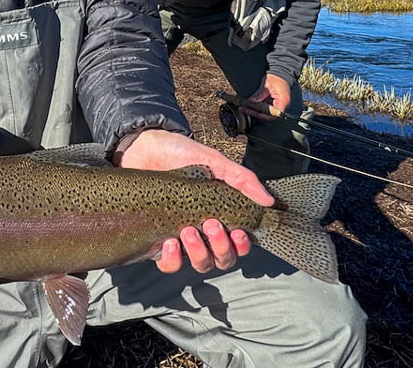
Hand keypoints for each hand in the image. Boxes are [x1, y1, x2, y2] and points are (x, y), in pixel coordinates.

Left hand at [115, 129, 272, 274]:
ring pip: (200, 264)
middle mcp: (203, 232)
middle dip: (221, 247)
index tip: (238, 231)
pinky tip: (170, 242)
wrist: (143, 148)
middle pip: (222, 259)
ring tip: (188, 229)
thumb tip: (268, 201)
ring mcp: (182, 238)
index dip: (242, 245)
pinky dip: (173, 259)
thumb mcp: (214, 162)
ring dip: (199, 252)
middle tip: (210, 224)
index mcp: (220, 215)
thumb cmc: (180, 154)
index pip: (239, 244)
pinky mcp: (157, 240)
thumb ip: (242, 179)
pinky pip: (169, 264)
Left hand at [243, 74, 290, 121]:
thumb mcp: (267, 85)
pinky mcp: (273, 103)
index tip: (254, 112)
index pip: (274, 114)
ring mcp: (278, 105)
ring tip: (244, 108)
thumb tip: (252, 101)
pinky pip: (265, 108)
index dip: (263, 115)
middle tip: (245, 109)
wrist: (281, 72)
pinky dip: (258, 107)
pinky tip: (250, 105)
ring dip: (255, 111)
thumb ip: (260, 94)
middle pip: (269, 115)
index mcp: (283, 101)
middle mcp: (282, 105)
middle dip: (256, 113)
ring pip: (266, 113)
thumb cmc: (277, 77)